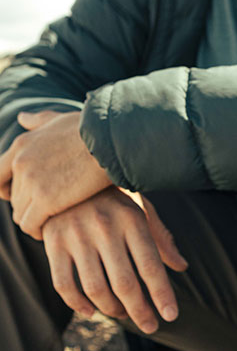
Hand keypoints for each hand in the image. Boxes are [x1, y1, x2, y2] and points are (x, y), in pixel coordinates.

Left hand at [0, 110, 111, 239]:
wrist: (113, 140)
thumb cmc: (94, 129)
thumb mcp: (60, 119)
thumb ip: (39, 121)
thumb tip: (23, 117)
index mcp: (22, 145)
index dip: (8, 189)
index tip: (27, 197)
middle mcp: (21, 163)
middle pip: (13, 197)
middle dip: (27, 207)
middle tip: (46, 215)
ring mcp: (31, 181)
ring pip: (20, 213)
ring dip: (33, 221)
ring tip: (50, 227)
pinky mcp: (46, 200)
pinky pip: (30, 224)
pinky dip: (38, 232)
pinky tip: (51, 233)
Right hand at [43, 187, 188, 333]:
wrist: (66, 174)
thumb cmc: (113, 197)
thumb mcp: (142, 209)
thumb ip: (161, 238)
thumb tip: (182, 267)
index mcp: (132, 220)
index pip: (151, 266)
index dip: (162, 295)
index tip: (171, 316)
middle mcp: (105, 229)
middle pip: (125, 283)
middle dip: (141, 311)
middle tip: (151, 326)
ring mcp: (77, 237)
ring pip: (96, 289)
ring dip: (113, 309)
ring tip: (125, 314)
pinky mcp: (53, 243)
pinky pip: (64, 285)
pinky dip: (78, 304)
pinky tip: (93, 311)